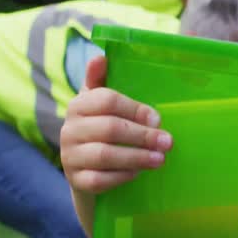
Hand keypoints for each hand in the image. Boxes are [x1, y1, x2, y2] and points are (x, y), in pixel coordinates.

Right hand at [60, 56, 171, 235]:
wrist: (85, 170)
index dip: (135, 109)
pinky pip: (100, 180)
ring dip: (137, 157)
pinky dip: (122, 176)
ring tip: (160, 159)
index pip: (106, 100)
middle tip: (168, 142)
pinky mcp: (76, 180)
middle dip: (143, 135)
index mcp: (79, 105)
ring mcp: (69, 156)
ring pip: (104, 155)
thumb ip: (102, 79)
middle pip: (110, 128)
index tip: (158, 119)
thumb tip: (101, 56)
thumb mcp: (100, 104)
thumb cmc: (101, 129)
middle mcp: (69, 129)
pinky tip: (138, 173)